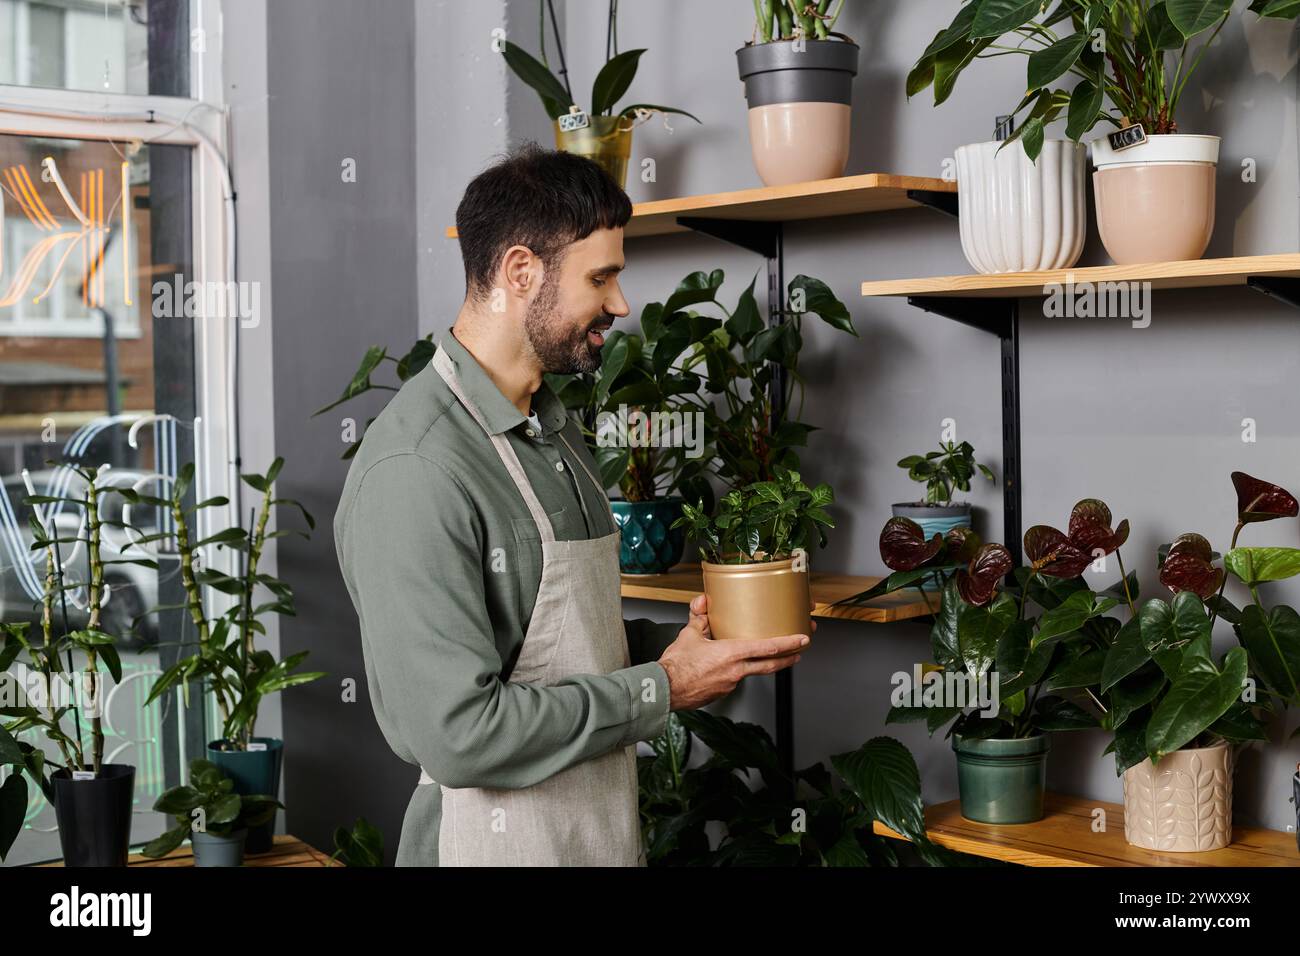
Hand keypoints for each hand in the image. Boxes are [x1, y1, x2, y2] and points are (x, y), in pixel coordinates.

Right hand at [657, 593, 810, 710]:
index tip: (803, 639)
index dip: (788, 643)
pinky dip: (738, 671)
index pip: (768, 648)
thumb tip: (702, 601)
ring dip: (764, 664)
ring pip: (752, 672)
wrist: (664, 690)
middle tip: (800, 651)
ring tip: (770, 656)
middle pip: (770, 665)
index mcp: (731, 654)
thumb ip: (699, 617)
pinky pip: (735, 679)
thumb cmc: (675, 665)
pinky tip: (731, 666)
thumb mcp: (689, 634)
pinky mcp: (722, 692)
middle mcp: (735, 671)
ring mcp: (730, 684)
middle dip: (788, 657)